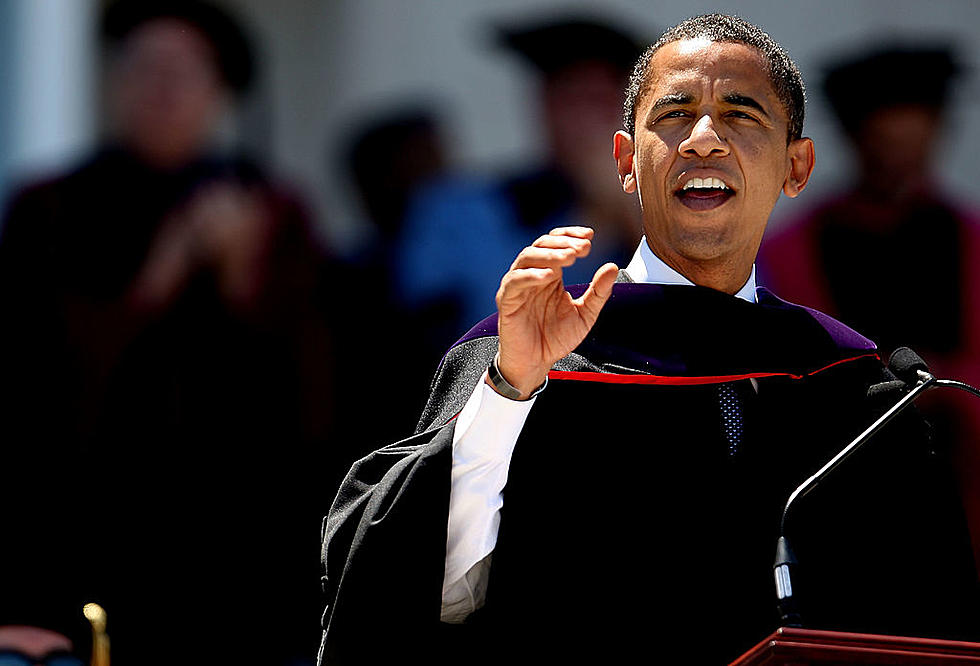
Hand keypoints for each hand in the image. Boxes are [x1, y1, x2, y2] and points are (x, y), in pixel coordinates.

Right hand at [493, 226, 618, 397]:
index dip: (571, 235)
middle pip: (542, 244)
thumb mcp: (585, 314)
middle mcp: (532, 275)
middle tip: (583, 249)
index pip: (556, 243)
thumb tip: (611, 267)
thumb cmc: (556, 338)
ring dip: (550, 254)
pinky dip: (531, 275)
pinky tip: (549, 276)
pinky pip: (515, 281)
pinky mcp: (506, 300)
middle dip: (564, 243)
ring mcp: (518, 286)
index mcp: (550, 274)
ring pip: (527, 257)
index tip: (590, 236)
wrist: (536, 363)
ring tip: (569, 258)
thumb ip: (598, 292)